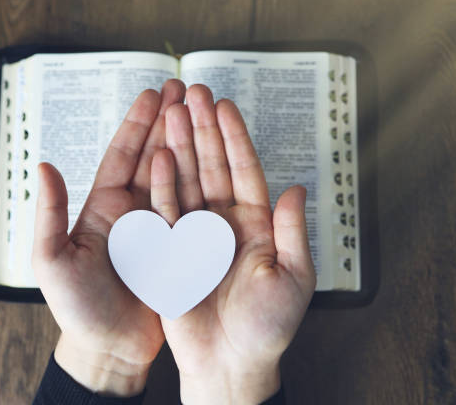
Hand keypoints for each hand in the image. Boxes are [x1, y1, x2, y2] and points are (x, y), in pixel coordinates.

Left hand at [32, 80, 185, 395]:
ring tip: (202, 114)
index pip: (122, 156)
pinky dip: (203, 183)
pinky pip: (192, 208)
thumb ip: (48, 215)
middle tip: (186, 91)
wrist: (110, 348)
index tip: (153, 95)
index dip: (138, 124)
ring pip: (176, 176)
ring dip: (188, 144)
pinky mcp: (178, 246)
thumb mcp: (53, 262)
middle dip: (169, 122)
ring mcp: (157, 227)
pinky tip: (215, 162)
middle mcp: (132, 212)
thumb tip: (44, 167)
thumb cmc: (78, 309)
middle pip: (153, 157)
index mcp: (103, 208)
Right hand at [150, 85, 316, 403]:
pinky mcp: (173, 251)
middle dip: (203, 129)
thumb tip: (296, 189)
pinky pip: (166, 213)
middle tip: (193, 93)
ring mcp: (197, 235)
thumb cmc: (267, 328)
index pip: (245, 171)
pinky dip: (162, 185)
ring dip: (181, 147)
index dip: (235, 138)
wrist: (231, 363)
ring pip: (187, 181)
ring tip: (172, 112)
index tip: (224, 106)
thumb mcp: (292, 278)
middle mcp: (225, 223)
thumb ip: (292, 232)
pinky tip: (160, 157)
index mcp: (256, 225)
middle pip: (213, 166)